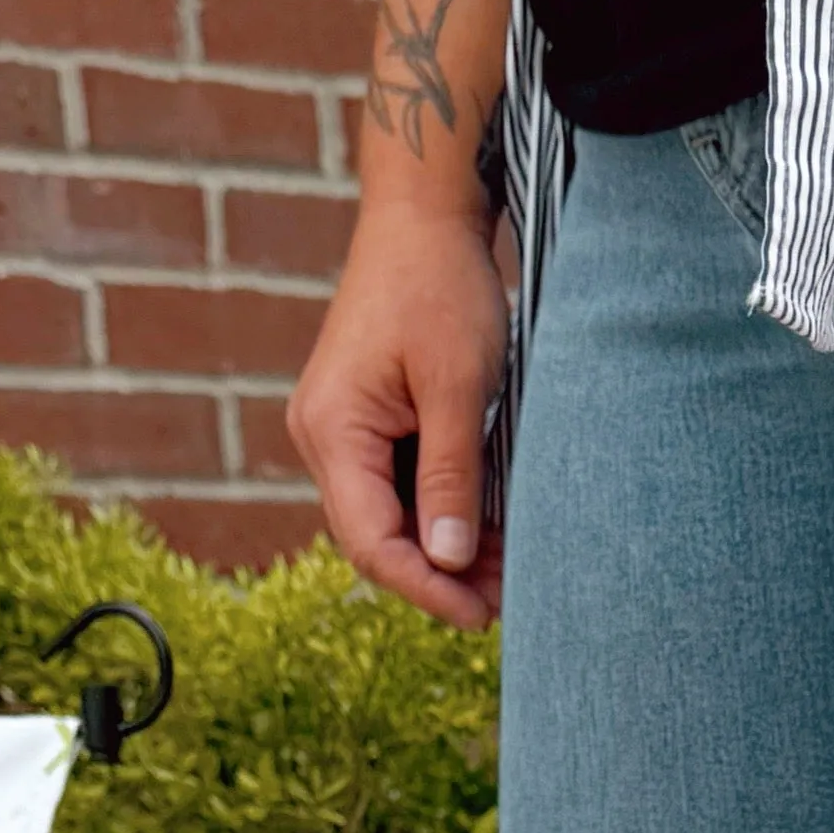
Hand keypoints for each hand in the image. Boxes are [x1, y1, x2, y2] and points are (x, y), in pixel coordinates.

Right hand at [286, 197, 509, 627]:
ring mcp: (342, 428)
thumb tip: (446, 558)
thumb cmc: (440, 286)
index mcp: (332, 430)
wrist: (423, 216)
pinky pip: (397, 483)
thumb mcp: (458, 386)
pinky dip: (442, 508)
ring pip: (390, 514)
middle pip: (376, 536)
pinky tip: (489, 524)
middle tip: (509, 598)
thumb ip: (451, 475)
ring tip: (509, 568)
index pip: (370, 541)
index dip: (425, 587)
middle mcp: (324, 436)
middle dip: (441, 573)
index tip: (482, 616)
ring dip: (445, 545)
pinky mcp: (366, 418)